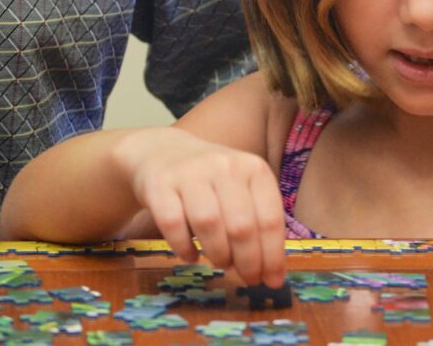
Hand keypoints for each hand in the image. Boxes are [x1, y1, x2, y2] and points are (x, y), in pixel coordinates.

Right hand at [115, 127, 285, 285]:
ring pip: (209, 224)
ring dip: (219, 254)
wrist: (164, 152)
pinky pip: (173, 223)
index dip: (272, 255)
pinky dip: (184, 247)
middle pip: (241, 225)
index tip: (272, 281)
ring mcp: (191, 173)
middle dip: (248, 261)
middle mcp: (225, 166)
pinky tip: (191, 256)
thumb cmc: (212, 180)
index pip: (270, 218)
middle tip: (247, 278)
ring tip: (221, 263)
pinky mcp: (160, 184)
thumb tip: (273, 274)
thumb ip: (259, 223)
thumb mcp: (242, 189)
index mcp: (253, 168)